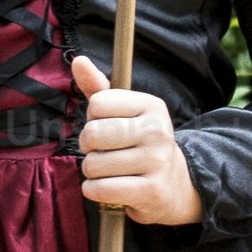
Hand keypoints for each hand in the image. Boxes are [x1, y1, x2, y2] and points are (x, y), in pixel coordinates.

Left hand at [71, 57, 199, 226]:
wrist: (173, 183)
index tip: (106, 126)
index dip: (92, 118)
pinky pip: (100, 189)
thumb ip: (98, 87)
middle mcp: (157, 130)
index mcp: (151, 105)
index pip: (97, 103)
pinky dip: (94, 190)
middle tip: (104, 151)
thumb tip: (78, 60)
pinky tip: (109, 187)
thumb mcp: (123, 111)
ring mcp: (156, 161)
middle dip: (88, 146)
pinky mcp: (150, 190)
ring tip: (110, 170)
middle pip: (93, 134)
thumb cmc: (138, 142)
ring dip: (92, 171)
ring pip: (93, 164)